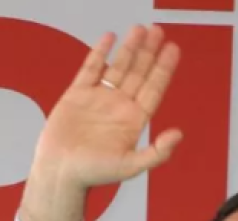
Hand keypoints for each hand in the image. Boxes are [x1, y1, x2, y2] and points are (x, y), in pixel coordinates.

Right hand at [19, 24, 181, 220]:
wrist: (59, 172)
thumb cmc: (93, 174)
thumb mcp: (130, 166)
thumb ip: (157, 153)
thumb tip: (178, 134)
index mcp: (134, 121)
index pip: (153, 89)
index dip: (164, 68)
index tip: (173, 49)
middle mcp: (119, 106)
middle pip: (138, 73)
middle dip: (149, 52)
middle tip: (158, 31)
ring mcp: (98, 99)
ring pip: (118, 67)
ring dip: (129, 48)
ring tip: (140, 29)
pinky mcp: (77, 95)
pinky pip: (91, 69)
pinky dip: (100, 53)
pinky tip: (109, 38)